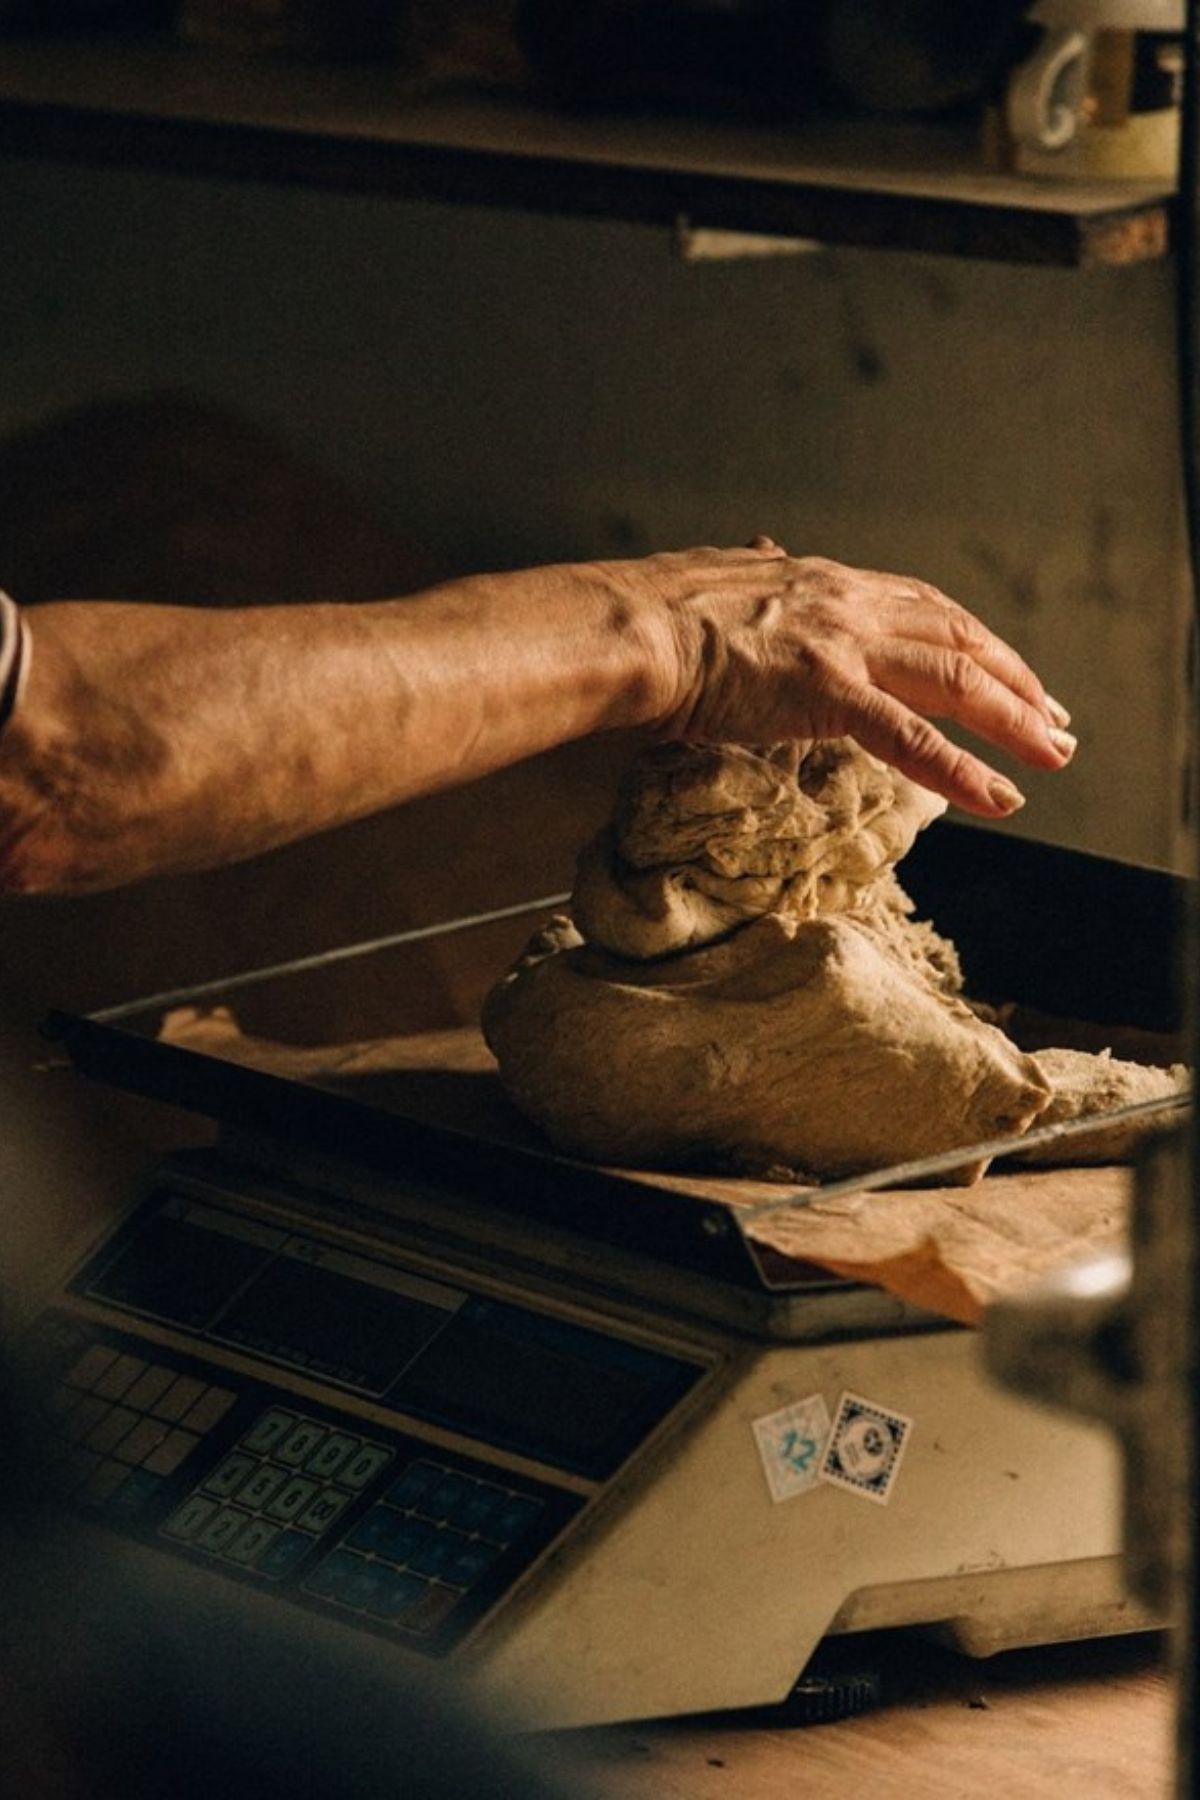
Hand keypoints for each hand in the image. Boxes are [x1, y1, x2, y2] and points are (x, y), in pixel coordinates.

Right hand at [617, 538, 1073, 817]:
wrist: (628, 627)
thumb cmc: (653, 614)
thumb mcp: (718, 580)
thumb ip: (755, 574)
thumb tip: (760, 549)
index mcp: (824, 581)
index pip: (922, 606)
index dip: (973, 640)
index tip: (1006, 671)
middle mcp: (847, 604)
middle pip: (956, 637)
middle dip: (1015, 679)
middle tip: (1056, 718)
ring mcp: (841, 646)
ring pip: (953, 680)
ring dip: (1013, 719)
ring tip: (1052, 755)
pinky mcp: (825, 691)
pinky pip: (909, 737)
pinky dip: (960, 768)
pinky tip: (997, 796)